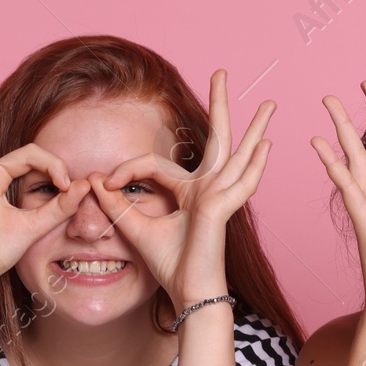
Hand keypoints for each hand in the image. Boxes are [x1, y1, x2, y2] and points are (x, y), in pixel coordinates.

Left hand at [88, 69, 273, 312]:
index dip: (127, 170)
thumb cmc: (170, 266)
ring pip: (237, 154)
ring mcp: (220, 196)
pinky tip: (267, 146)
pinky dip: (255, 165)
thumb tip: (95, 182)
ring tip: (270, 104)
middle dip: (219, 104)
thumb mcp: (134, 228)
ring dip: (254, 128)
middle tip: (220, 72)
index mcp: (192, 193)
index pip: (157, 166)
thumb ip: (117, 205)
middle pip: (217, 140)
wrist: (187, 293)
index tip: (105, 181)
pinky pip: (240, 182)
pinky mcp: (221, 208)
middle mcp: (209, 189)